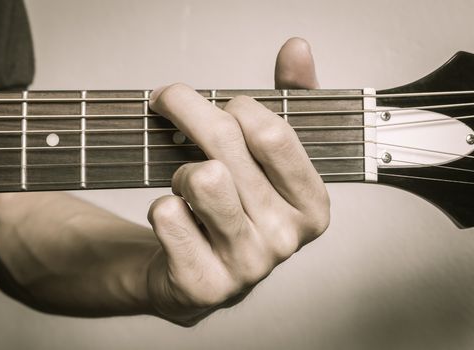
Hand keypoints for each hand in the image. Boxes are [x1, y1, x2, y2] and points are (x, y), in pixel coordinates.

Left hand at [146, 37, 329, 325]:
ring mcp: (246, 265)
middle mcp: (285, 238)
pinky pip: (167, 215)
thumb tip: (297, 49)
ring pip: (199, 180)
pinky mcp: (204, 282)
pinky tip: (176, 216)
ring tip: (187, 179)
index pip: (272, 133)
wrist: (202, 271)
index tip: (219, 102)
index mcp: (311, 206)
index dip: (235, 106)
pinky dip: (162, 205)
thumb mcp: (270, 156)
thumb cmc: (238, 205)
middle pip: (225, 147)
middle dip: (186, 108)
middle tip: (167, 99)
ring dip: (181, 170)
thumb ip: (290, 100)